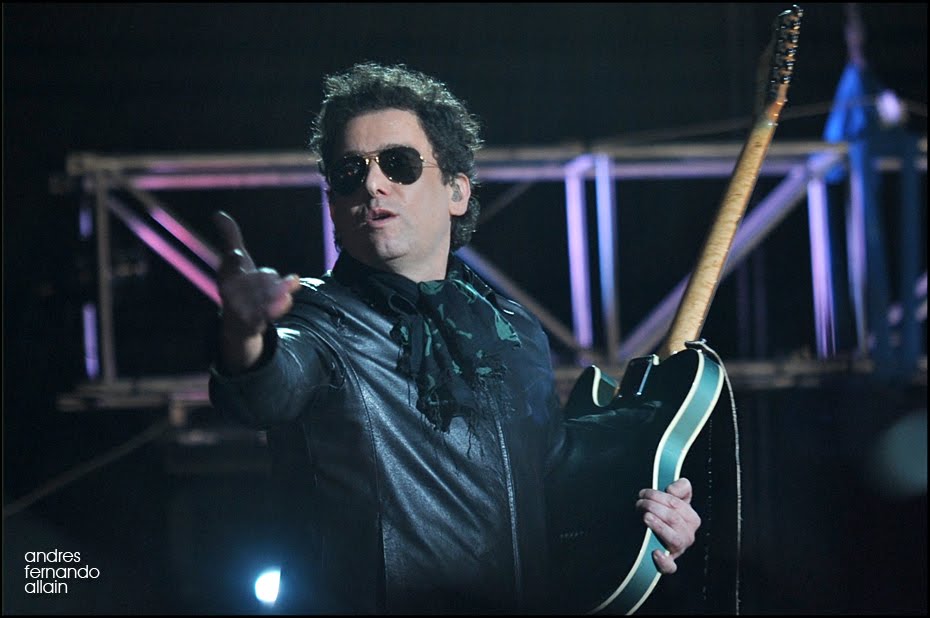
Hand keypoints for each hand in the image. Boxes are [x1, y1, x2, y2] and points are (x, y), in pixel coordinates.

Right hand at [214, 211, 301, 369]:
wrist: (236, 323)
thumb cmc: (237, 285)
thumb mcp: (233, 262)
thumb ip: (230, 238)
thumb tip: (218, 213)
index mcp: (226, 278)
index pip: (228, 269)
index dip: (232, 262)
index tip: (237, 254)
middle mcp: (233, 295)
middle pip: (250, 283)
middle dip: (263, 278)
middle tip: (272, 274)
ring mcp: (244, 310)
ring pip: (261, 299)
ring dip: (275, 292)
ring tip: (292, 283)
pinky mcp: (257, 322)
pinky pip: (267, 316)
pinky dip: (278, 307)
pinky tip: (289, 297)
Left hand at [636, 477, 700, 574]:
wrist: (650, 534)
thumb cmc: (663, 514)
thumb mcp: (674, 499)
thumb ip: (680, 488)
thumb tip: (673, 489)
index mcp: (691, 519)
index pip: (677, 505)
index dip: (659, 496)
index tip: (643, 494)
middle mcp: (687, 535)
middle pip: (674, 519)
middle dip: (654, 507)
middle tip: (639, 503)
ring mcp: (678, 550)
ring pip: (674, 539)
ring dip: (659, 526)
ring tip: (645, 517)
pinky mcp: (668, 563)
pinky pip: (670, 567)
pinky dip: (664, 561)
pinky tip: (655, 553)